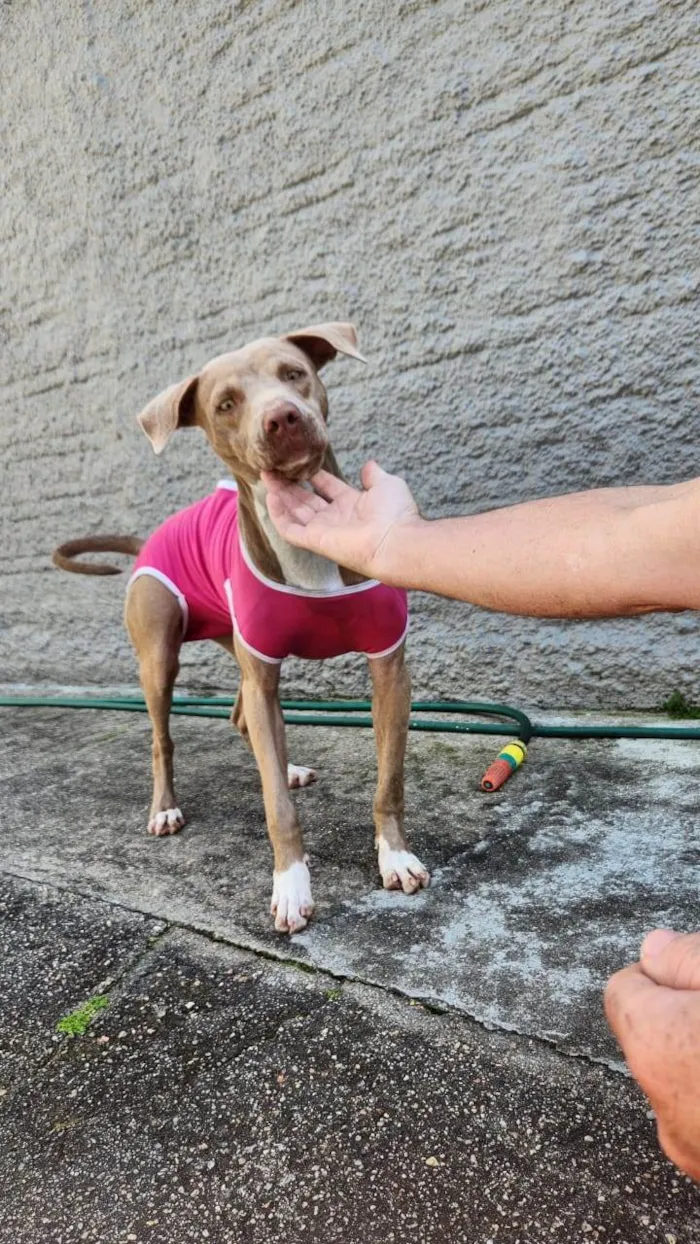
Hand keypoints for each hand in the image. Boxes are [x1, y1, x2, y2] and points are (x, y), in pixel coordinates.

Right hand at [262, 461, 420, 581]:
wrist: (396, 541)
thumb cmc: (396, 514)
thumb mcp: (387, 484)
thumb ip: (374, 475)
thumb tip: (368, 465)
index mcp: (352, 505)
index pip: (327, 488)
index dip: (313, 475)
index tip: (298, 462)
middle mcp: (336, 518)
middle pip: (306, 500)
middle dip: (289, 484)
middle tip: (272, 469)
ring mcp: (324, 531)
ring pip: (295, 512)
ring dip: (279, 495)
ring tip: (266, 475)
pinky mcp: (315, 541)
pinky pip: (290, 529)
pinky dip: (279, 515)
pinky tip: (270, 496)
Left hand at [605, 929, 699, 1179]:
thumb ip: (685, 958)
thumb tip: (650, 949)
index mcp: (657, 1045)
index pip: (624, 990)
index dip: (662, 976)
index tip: (692, 977)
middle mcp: (663, 1108)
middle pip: (653, 1042)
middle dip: (683, 1024)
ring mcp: (694, 1151)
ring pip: (681, 1088)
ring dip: (698, 1065)